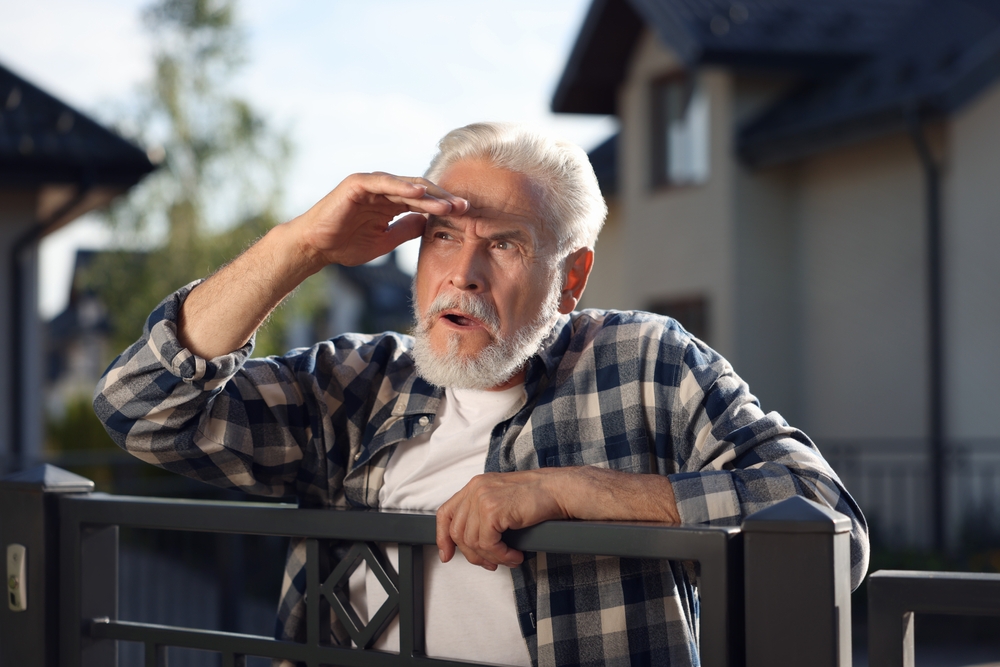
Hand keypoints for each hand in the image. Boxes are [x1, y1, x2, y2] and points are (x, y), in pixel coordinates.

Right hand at [291, 172, 469, 269]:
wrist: (316, 247)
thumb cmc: (345, 245)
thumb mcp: (385, 242)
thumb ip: (406, 230)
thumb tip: (429, 224)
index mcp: (390, 203)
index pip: (423, 202)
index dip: (443, 208)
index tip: (465, 217)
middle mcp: (383, 190)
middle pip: (420, 191)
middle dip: (443, 199)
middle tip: (465, 208)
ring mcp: (371, 184)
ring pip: (406, 186)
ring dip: (429, 195)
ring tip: (449, 205)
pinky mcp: (357, 183)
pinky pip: (384, 182)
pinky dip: (402, 186)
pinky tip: (420, 193)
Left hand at [436, 470, 568, 570]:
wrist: (559, 491)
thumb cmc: (537, 497)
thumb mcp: (502, 501)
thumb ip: (483, 515)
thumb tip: (471, 543)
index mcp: (475, 486)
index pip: (446, 513)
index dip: (443, 537)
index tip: (447, 554)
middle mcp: (476, 489)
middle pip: (458, 532)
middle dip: (473, 554)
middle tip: (491, 562)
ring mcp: (483, 498)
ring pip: (472, 541)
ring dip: (492, 557)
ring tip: (508, 558)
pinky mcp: (493, 510)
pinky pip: (487, 544)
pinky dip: (501, 555)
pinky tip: (514, 555)